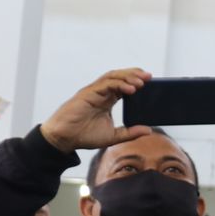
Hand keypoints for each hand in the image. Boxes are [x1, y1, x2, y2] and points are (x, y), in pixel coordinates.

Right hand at [39, 69, 153, 154]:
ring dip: (128, 77)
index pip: (123, 85)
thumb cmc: (84, 136)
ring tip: (142, 81)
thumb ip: (130, 133)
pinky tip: (130, 89)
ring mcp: (93, 92)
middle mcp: (101, 93)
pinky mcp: (87, 94)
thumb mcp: (113, 136)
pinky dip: (119, 84)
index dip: (136, 81)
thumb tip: (149, 131)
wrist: (64, 139)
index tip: (150, 82)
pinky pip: (105, 85)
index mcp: (107, 100)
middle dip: (135, 75)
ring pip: (113, 77)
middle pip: (119, 77)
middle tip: (150, 77)